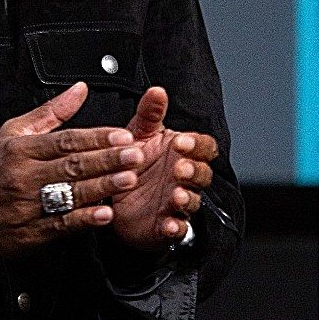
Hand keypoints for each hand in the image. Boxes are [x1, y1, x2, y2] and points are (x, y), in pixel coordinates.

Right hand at [0, 82, 146, 258]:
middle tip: (135, 154)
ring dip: (102, 187)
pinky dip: (84, 219)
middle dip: (107, 159)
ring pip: (70, 194)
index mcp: (21, 150)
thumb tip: (80, 89)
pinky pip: (61, 225)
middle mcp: (25, 177)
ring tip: (128, 178)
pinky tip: (104, 214)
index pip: (65, 140)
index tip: (122, 135)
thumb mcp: (13, 133)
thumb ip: (51, 113)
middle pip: (71, 165)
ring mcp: (28, 206)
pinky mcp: (31, 232)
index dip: (96, 137)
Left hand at [110, 86, 218, 250]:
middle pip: (203, 174)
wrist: (114, 200)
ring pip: (193, 202)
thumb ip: (149, 114)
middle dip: (194, 171)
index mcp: (183, 154)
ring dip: (187, 199)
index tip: (181, 142)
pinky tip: (170, 225)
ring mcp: (177, 204)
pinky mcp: (165, 227)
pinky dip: (176, 228)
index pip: (204, 147)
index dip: (197, 145)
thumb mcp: (138, 135)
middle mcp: (185, 179)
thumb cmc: (133, 164)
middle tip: (179, 167)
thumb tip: (157, 90)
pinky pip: (178, 230)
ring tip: (175, 195)